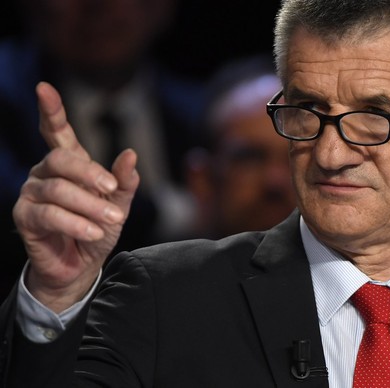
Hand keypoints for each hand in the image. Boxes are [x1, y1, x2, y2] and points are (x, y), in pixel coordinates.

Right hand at [12, 82, 139, 312]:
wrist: (82, 265)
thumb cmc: (98, 229)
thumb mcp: (118, 204)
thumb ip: (124, 181)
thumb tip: (130, 155)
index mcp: (69, 165)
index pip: (57, 133)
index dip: (51, 111)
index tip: (44, 89)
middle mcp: (45, 173)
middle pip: (61, 159)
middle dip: (90, 174)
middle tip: (112, 191)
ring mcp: (32, 194)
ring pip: (58, 190)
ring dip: (89, 207)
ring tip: (111, 222)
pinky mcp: (25, 217)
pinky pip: (50, 215)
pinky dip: (75, 224)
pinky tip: (93, 233)